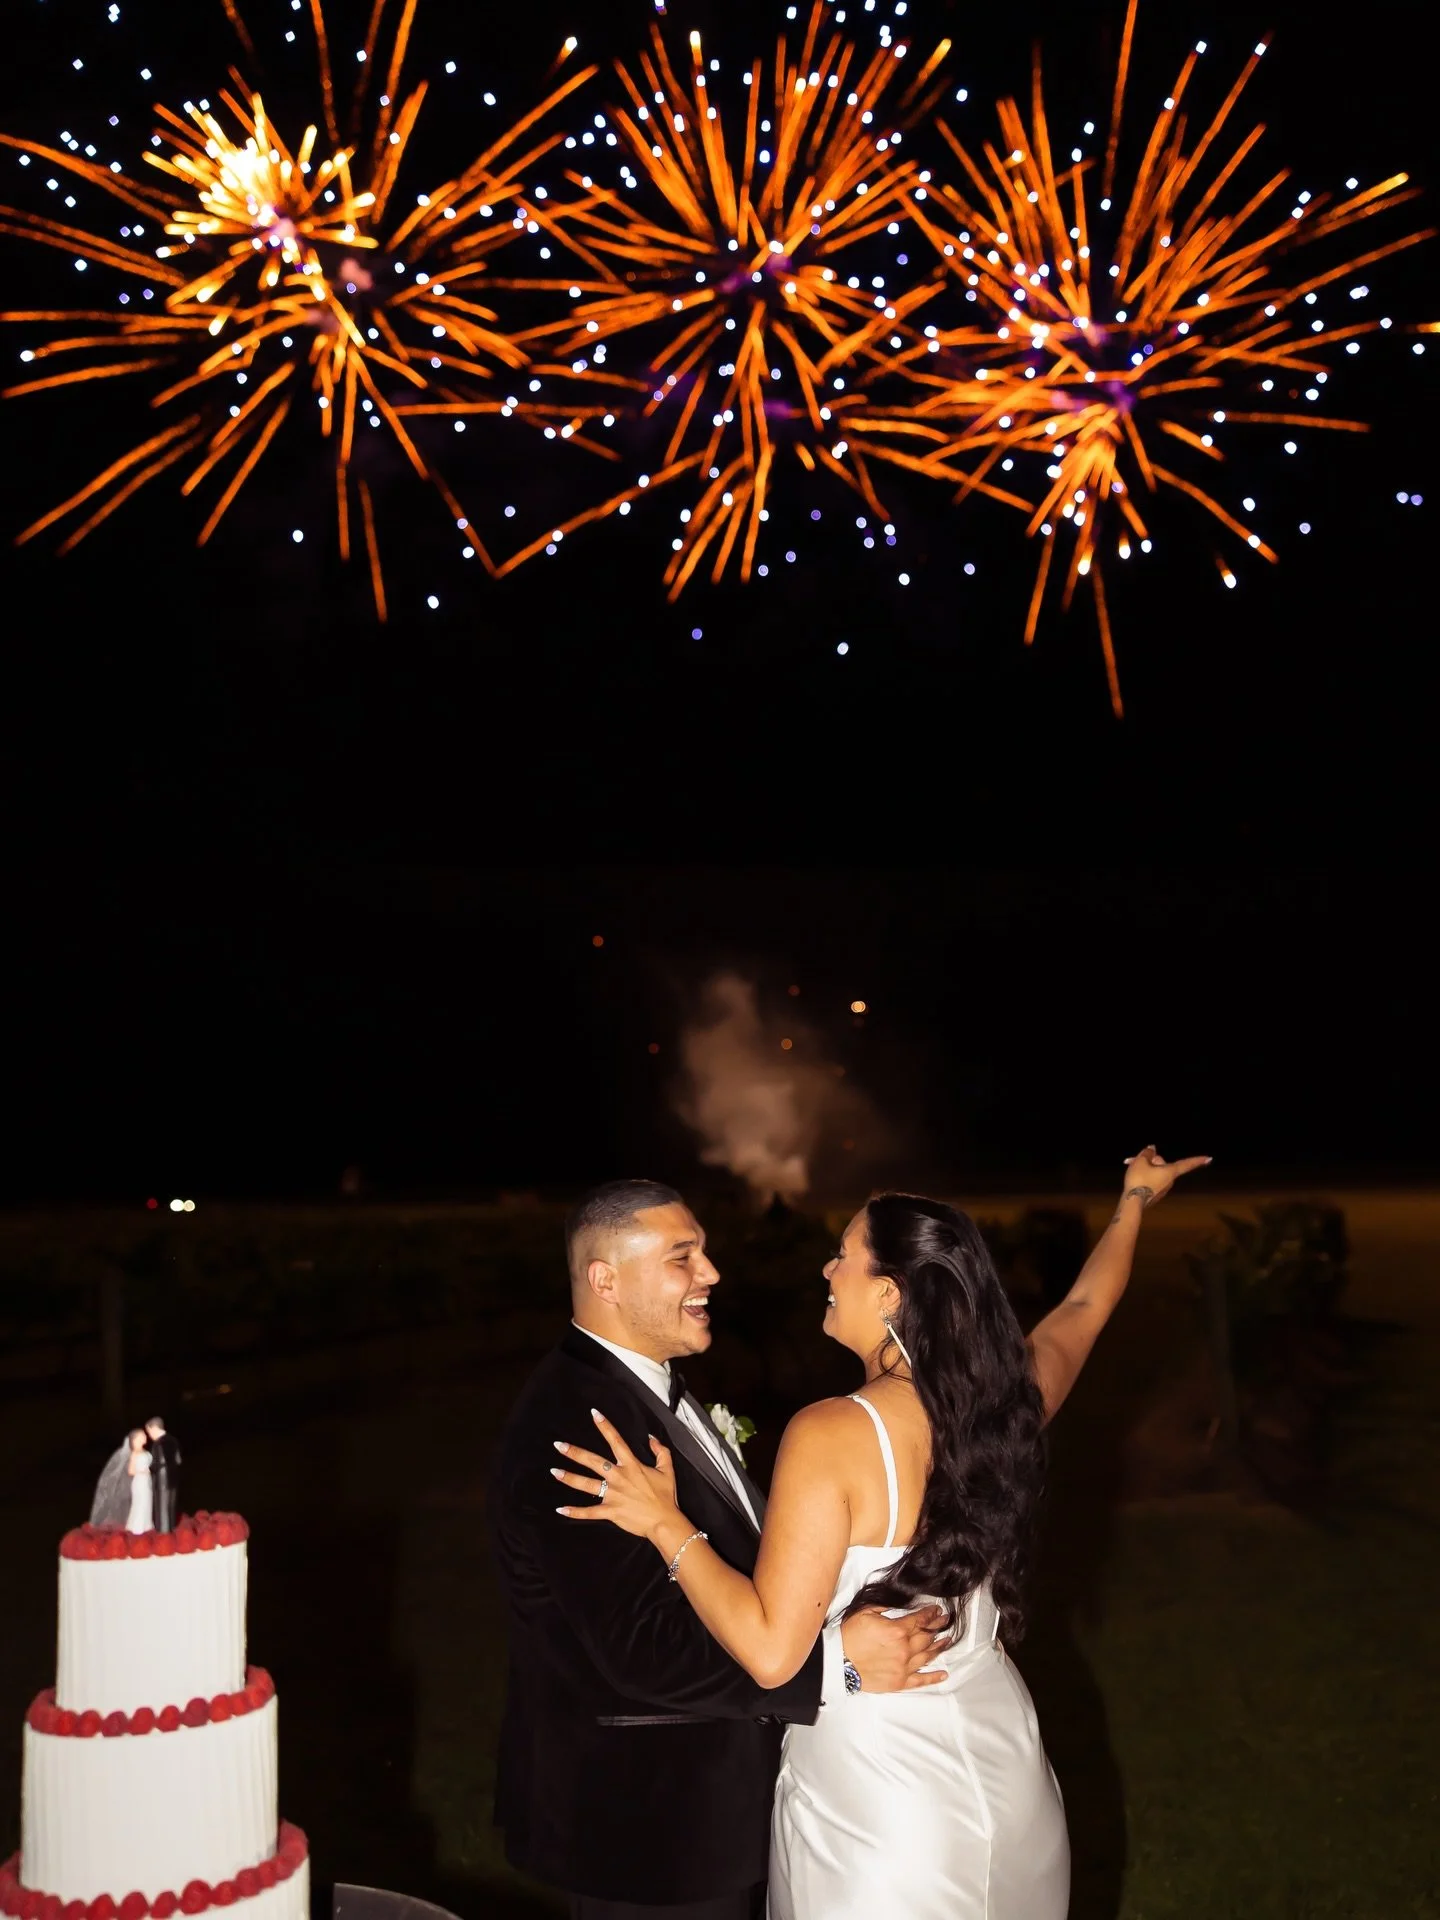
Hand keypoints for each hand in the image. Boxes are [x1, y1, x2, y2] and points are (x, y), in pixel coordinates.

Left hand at [553, 1410, 684, 1543]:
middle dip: (575, 1453)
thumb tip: (651, 1438)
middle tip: (559, 1445)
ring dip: (569, 1478)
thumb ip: (661, 1451)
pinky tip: (560, 1509)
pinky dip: (574, 1512)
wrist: (665, 1521)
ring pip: (587, 1485)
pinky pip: (589, 1512)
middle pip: (593, 1461)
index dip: (605, 1426)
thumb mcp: (667, 1470)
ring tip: (555, 1472)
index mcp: (631, 1465)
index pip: (616, 1441)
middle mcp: (619, 1477)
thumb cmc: (666, 1497)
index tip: (594, 1414)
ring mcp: (613, 1495)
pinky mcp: (610, 1511)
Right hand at [841, 1604, 952, 1692]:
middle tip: (946, 1621)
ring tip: (947, 1640)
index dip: (930, 1614)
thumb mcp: (865, 1612)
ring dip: (939, 1647)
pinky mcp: (900, 1682)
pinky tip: (943, 1674)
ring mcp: (904, 1667)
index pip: (920, 1620)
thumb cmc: (850, 1637)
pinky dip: (933, 1677)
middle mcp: (904, 1649)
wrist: (839, 1663)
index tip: (936, 1611)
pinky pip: (921, 1680)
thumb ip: (885, 1607)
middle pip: (927, 1636)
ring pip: (927, 1656)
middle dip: (938, 1627)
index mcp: (897, 1630)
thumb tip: (899, 1604)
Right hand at [1121, 1144, 1211, 1209]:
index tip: (1209, 1158)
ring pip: (1155, 1173)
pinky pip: (1151, 1181)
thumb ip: (1147, 1153)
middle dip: (1150, 1161)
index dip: (1197, 1160)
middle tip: (1134, 1160)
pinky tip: (1134, 1178)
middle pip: (1162, 1165)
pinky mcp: (1155, 1195)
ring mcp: (1163, 1189)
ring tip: (1131, 1168)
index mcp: (1170, 1171)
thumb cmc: (1139, 1179)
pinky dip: (1143, 1177)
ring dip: (1145, 1169)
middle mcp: (1170, 1181)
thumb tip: (1152, 1148)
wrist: (1132, 1202)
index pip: (1186, 1164)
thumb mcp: (1140, 1161)